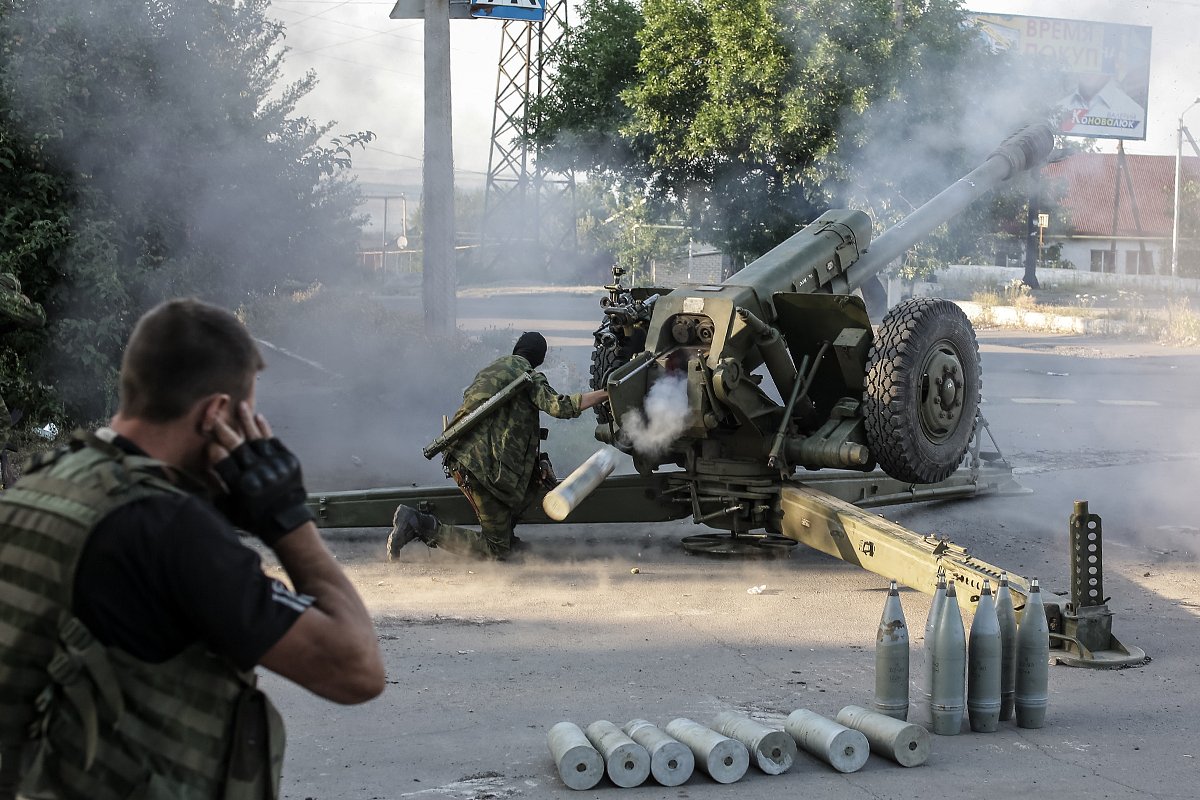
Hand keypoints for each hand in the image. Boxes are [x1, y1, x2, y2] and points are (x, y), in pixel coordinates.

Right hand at [210, 403, 313, 545]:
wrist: (286, 521)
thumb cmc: (254, 518)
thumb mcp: (230, 509)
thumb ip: (217, 489)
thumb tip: (206, 469)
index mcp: (242, 485)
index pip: (223, 461)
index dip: (214, 451)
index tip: (209, 443)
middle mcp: (258, 472)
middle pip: (237, 445)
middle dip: (224, 430)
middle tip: (215, 416)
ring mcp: (275, 465)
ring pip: (257, 437)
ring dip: (247, 421)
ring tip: (241, 405)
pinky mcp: (289, 461)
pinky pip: (274, 441)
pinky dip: (266, 429)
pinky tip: (259, 418)